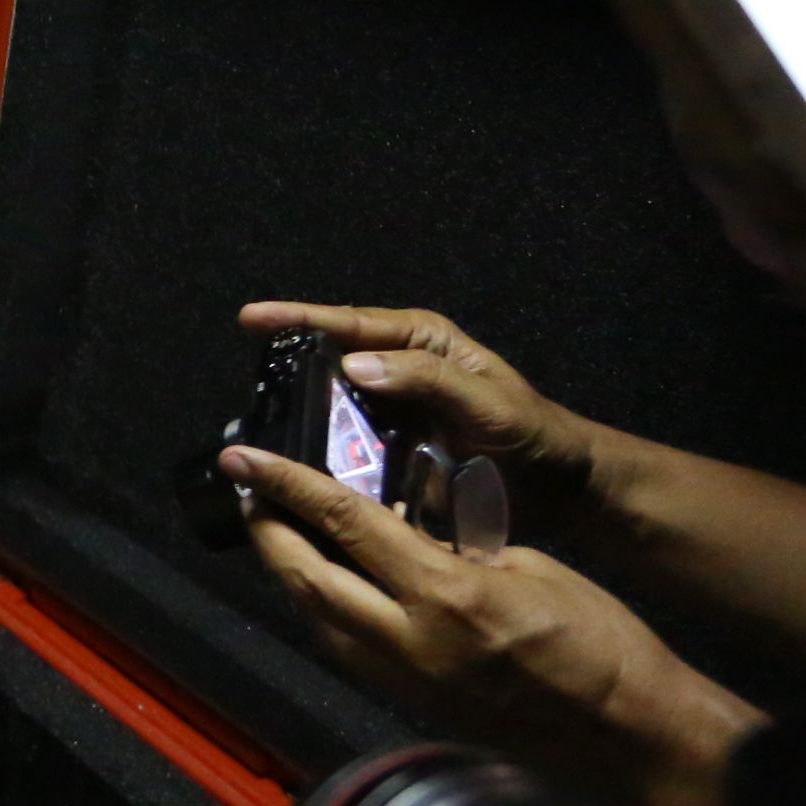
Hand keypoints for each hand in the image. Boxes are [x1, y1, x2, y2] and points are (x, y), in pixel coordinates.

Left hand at [224, 445, 764, 805]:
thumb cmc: (599, 642)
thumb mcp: (528, 566)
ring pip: (319, 620)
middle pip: (307, 580)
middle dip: (268, 534)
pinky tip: (327, 586)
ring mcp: (408, 683)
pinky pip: (350, 651)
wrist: (633, 736)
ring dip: (290, 574)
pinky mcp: (417, 707)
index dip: (287, 486)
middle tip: (249, 493)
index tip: (244, 459)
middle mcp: (410, 644)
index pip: (344, 524)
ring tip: (277, 531)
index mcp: (444, 595)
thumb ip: (458, 540)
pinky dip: (326, 611)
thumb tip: (406, 517)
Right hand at [236, 301, 605, 531]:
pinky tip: (291, 470)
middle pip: (328, 362)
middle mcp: (395, 370)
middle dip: (286, 368)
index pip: (349, 323)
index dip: (298, 318)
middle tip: (247, 382)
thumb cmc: (532, 432)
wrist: (557, 488)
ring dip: (298, 420)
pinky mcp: (387, 453)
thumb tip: (354, 363)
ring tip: (256, 431)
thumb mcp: (487, 400)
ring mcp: (388, 414)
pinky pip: (345, 450)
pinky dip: (320, 457)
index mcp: (419, 341)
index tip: (251, 318)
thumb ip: (427, 377)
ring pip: (329, 408)